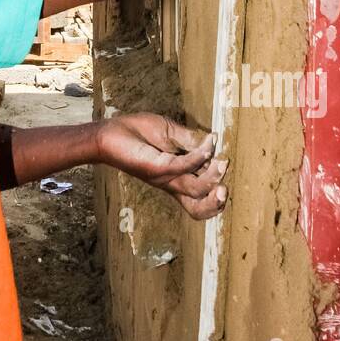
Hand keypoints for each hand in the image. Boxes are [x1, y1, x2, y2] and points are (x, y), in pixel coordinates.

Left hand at [97, 112, 228, 220]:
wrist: (111, 132)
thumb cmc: (138, 133)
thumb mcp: (171, 133)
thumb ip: (192, 140)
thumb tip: (214, 142)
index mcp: (178, 178)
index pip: (201, 197)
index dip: (217, 191)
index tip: (228, 169)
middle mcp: (173, 183)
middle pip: (198, 208)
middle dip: (216, 204)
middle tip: (225, 190)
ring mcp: (165, 177)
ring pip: (195, 190)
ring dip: (213, 177)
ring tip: (223, 162)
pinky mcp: (156, 167)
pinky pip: (184, 166)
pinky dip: (199, 156)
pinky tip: (208, 144)